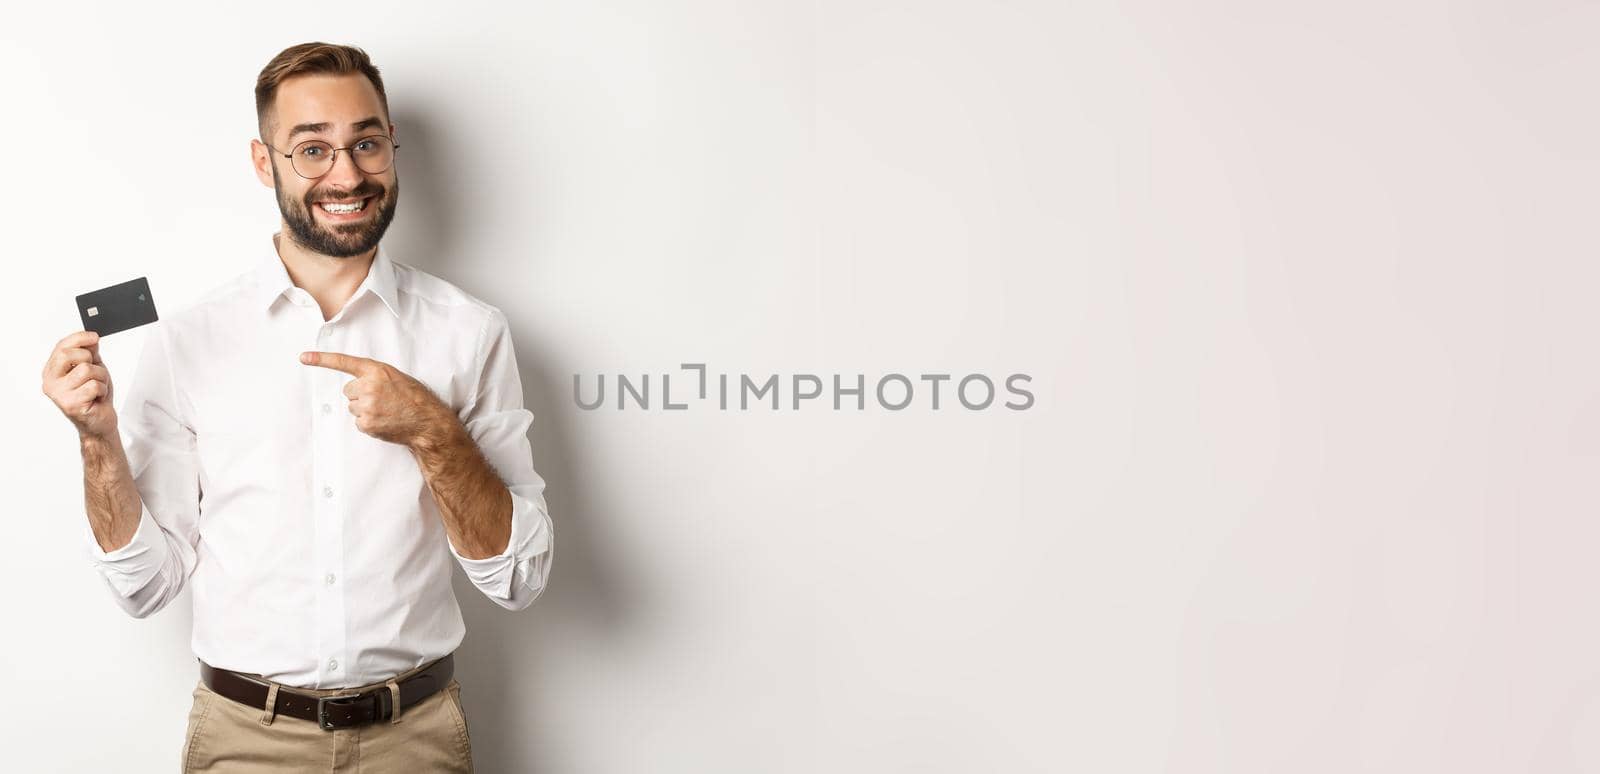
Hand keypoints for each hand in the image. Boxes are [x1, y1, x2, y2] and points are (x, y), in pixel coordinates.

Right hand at [43, 330, 116, 439]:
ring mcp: (59, 394)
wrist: (99, 422)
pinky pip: (94, 385)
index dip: (79, 338)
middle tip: (95, 371)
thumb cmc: (95, 396)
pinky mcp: (70, 404)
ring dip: (101, 377)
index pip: (61, 346)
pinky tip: (97, 397)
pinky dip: (102, 389)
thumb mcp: (93, 369)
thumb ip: (90, 353)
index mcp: (52, 371)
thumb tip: (91, 338)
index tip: (94, 337)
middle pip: (67, 354)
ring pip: (85, 370)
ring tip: (98, 387)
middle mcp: (50, 382)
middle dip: (89, 359)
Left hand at [300, 350, 451, 446]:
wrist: (427, 422)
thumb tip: (357, 385)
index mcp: (377, 371)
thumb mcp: (396, 377)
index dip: (321, 359)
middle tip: (382, 399)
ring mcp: (367, 406)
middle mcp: (369, 387)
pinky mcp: (367, 423)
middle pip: (348, 390)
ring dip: (365, 409)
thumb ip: (375, 376)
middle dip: (360, 394)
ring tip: (386, 410)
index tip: (303, 357)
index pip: (344, 362)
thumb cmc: (415, 398)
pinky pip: (358, 421)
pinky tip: (385, 420)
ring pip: (352, 406)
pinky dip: (369, 422)